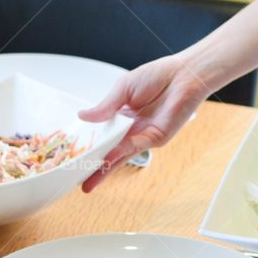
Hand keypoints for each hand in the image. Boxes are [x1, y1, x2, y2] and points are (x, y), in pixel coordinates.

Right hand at [78, 54, 210, 191]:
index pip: (102, 134)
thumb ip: (105, 107)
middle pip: (109, 150)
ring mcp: (143, 135)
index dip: (89, 145)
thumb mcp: (123, 89)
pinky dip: (119, 153)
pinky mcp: (155, 138)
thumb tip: (82, 116)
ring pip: (120, 155)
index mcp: (122, 115)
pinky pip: (134, 147)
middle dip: (94, 166)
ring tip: (87, 182)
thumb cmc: (158, 76)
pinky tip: (106, 159)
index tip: (73, 156)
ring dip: (104, 168)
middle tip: (76, 180)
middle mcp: (132, 128)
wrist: (183, 76)